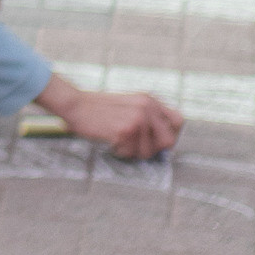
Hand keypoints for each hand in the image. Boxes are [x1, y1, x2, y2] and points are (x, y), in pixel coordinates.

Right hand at [38, 73, 181, 159]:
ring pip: (148, 152)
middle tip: (136, 146)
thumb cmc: (99, 108)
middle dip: (153, 149)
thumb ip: (149, 117)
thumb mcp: (130, 104)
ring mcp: (137, 119)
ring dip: (133, 152)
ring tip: (119, 140)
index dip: (171, 134)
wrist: (76, 105)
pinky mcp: (125, 131)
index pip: (179, 122)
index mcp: (150, 100)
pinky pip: (130, 154)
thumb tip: (165, 142)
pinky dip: (120, 152)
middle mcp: (147, 108)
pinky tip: (110, 141)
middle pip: (168, 141)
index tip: (157, 141)